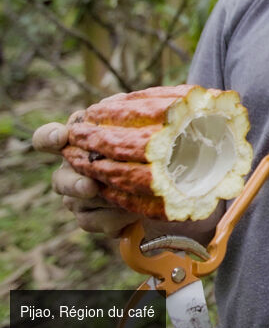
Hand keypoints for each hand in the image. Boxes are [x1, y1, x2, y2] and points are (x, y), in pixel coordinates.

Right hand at [33, 115, 141, 236]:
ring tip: (127, 201)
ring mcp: (77, 198)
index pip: (47, 139)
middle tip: (90, 186)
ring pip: (78, 204)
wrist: (162, 187)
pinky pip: (94, 223)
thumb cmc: (144, 150)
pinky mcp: (91, 219)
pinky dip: (115, 219)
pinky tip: (132, 215)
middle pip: (59, 181)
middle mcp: (70, 171)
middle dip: (74, 184)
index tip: (61, 137)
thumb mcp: (139, 128)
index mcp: (77, 145)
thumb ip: (123, 114)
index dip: (49, 138)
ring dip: (104, 202)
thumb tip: (114, 104)